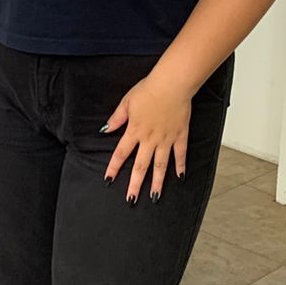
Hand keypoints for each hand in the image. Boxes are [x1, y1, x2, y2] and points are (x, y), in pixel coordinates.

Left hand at [102, 74, 190, 203]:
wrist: (172, 84)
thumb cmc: (148, 89)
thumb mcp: (126, 102)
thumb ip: (117, 118)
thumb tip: (105, 129)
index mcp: (134, 131)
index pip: (120, 153)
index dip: (114, 168)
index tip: (109, 180)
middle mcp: (150, 139)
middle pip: (140, 166)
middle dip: (135, 185)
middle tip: (131, 200)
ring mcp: (166, 139)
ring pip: (161, 165)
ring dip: (157, 182)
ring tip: (155, 197)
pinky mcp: (180, 135)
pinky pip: (180, 154)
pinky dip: (180, 166)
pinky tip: (180, 178)